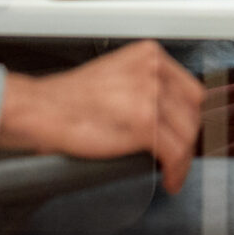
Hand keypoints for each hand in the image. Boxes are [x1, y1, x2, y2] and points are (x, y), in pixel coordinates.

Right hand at [0, 40, 203, 192]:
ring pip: (187, 133)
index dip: (189, 117)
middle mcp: (153, 71)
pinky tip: (170, 179)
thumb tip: (169, 110)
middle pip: (192, 111)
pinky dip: (176, 171)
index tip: (185, 132)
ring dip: (182, 159)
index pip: (189, 89)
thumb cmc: (68, 99)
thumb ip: (145, 85)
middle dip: (187, 137)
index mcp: (149, 55)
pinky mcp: (143, 123)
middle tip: (177, 155)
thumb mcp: (116, 75)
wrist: (40, 110)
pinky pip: (174, 153)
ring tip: (172, 171)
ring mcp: (150, 95)